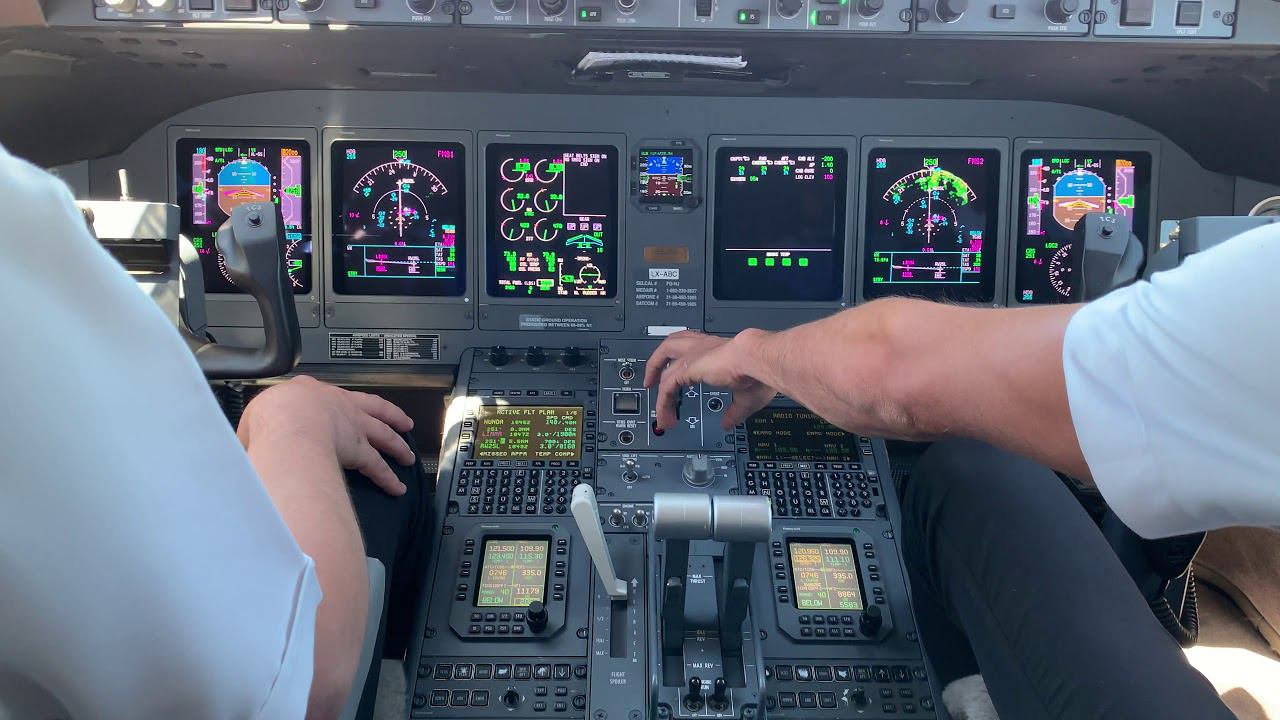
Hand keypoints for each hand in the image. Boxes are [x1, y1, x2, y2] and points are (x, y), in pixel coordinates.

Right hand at [238, 376, 415, 495]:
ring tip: (407, 454)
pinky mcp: (359, 449)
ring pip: (382, 434)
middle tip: (403, 422)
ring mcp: (352, 425)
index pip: (329, 396)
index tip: (348, 406)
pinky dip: (389, 478)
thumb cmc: (268, 419)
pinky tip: (398, 487)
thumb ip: (257, 431)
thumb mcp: (254, 418)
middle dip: (389, 415)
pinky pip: (378, 467)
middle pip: (372, 409)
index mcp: (309, 393)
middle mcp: (338, 404)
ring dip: (397, 445)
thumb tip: (246, 447)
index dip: (341, 402)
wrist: (287, 424)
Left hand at [644, 329, 777, 430]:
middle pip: (671, 345)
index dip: (686, 362)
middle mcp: (702, 349)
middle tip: (651, 379)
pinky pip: (666, 386)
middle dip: (658, 361)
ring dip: (655, 382)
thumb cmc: (759, 371)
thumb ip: (734, 411)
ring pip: (664, 366)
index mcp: (718, 351)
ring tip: (653, 402)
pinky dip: (662, 401)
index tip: (682, 377)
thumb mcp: (746, 397)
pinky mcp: (686, 368)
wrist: (758, 359)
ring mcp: (692, 356)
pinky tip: (663, 414)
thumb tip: (727, 424)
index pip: (695, 350)